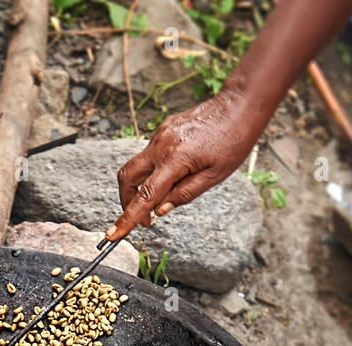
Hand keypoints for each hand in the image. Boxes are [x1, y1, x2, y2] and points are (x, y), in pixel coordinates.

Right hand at [104, 89, 261, 242]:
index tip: (113, 234)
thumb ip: (184, 194)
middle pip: (127, 178)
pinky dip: (155, 170)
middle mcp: (161, 145)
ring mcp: (160, 135)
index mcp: (174, 159)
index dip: (127, 218)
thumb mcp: (214, 176)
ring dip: (142, 186)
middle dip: (127, 201)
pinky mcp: (163, 129)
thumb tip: (160, 210)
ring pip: (137, 166)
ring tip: (165, 196)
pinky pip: (150, 155)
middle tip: (143, 219)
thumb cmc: (233, 140)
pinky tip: (177, 172)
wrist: (238, 105)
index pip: (144, 195)